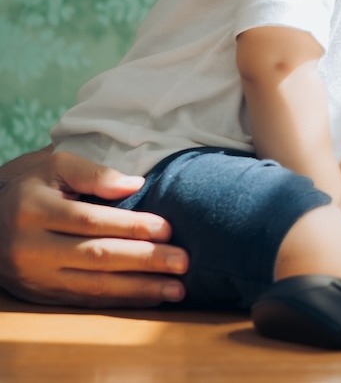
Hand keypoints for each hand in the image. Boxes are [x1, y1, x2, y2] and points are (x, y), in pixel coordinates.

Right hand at [0, 150, 187, 306]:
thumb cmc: (32, 186)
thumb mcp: (55, 166)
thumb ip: (94, 174)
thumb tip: (135, 184)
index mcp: (33, 211)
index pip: (90, 221)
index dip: (131, 226)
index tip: (169, 229)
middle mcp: (29, 248)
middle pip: (95, 256)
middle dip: (144, 260)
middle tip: (183, 262)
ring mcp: (33, 276)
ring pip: (92, 286)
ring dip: (140, 288)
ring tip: (177, 288)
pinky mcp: (40, 295)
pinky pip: (85, 301)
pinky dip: (121, 301)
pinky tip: (151, 297)